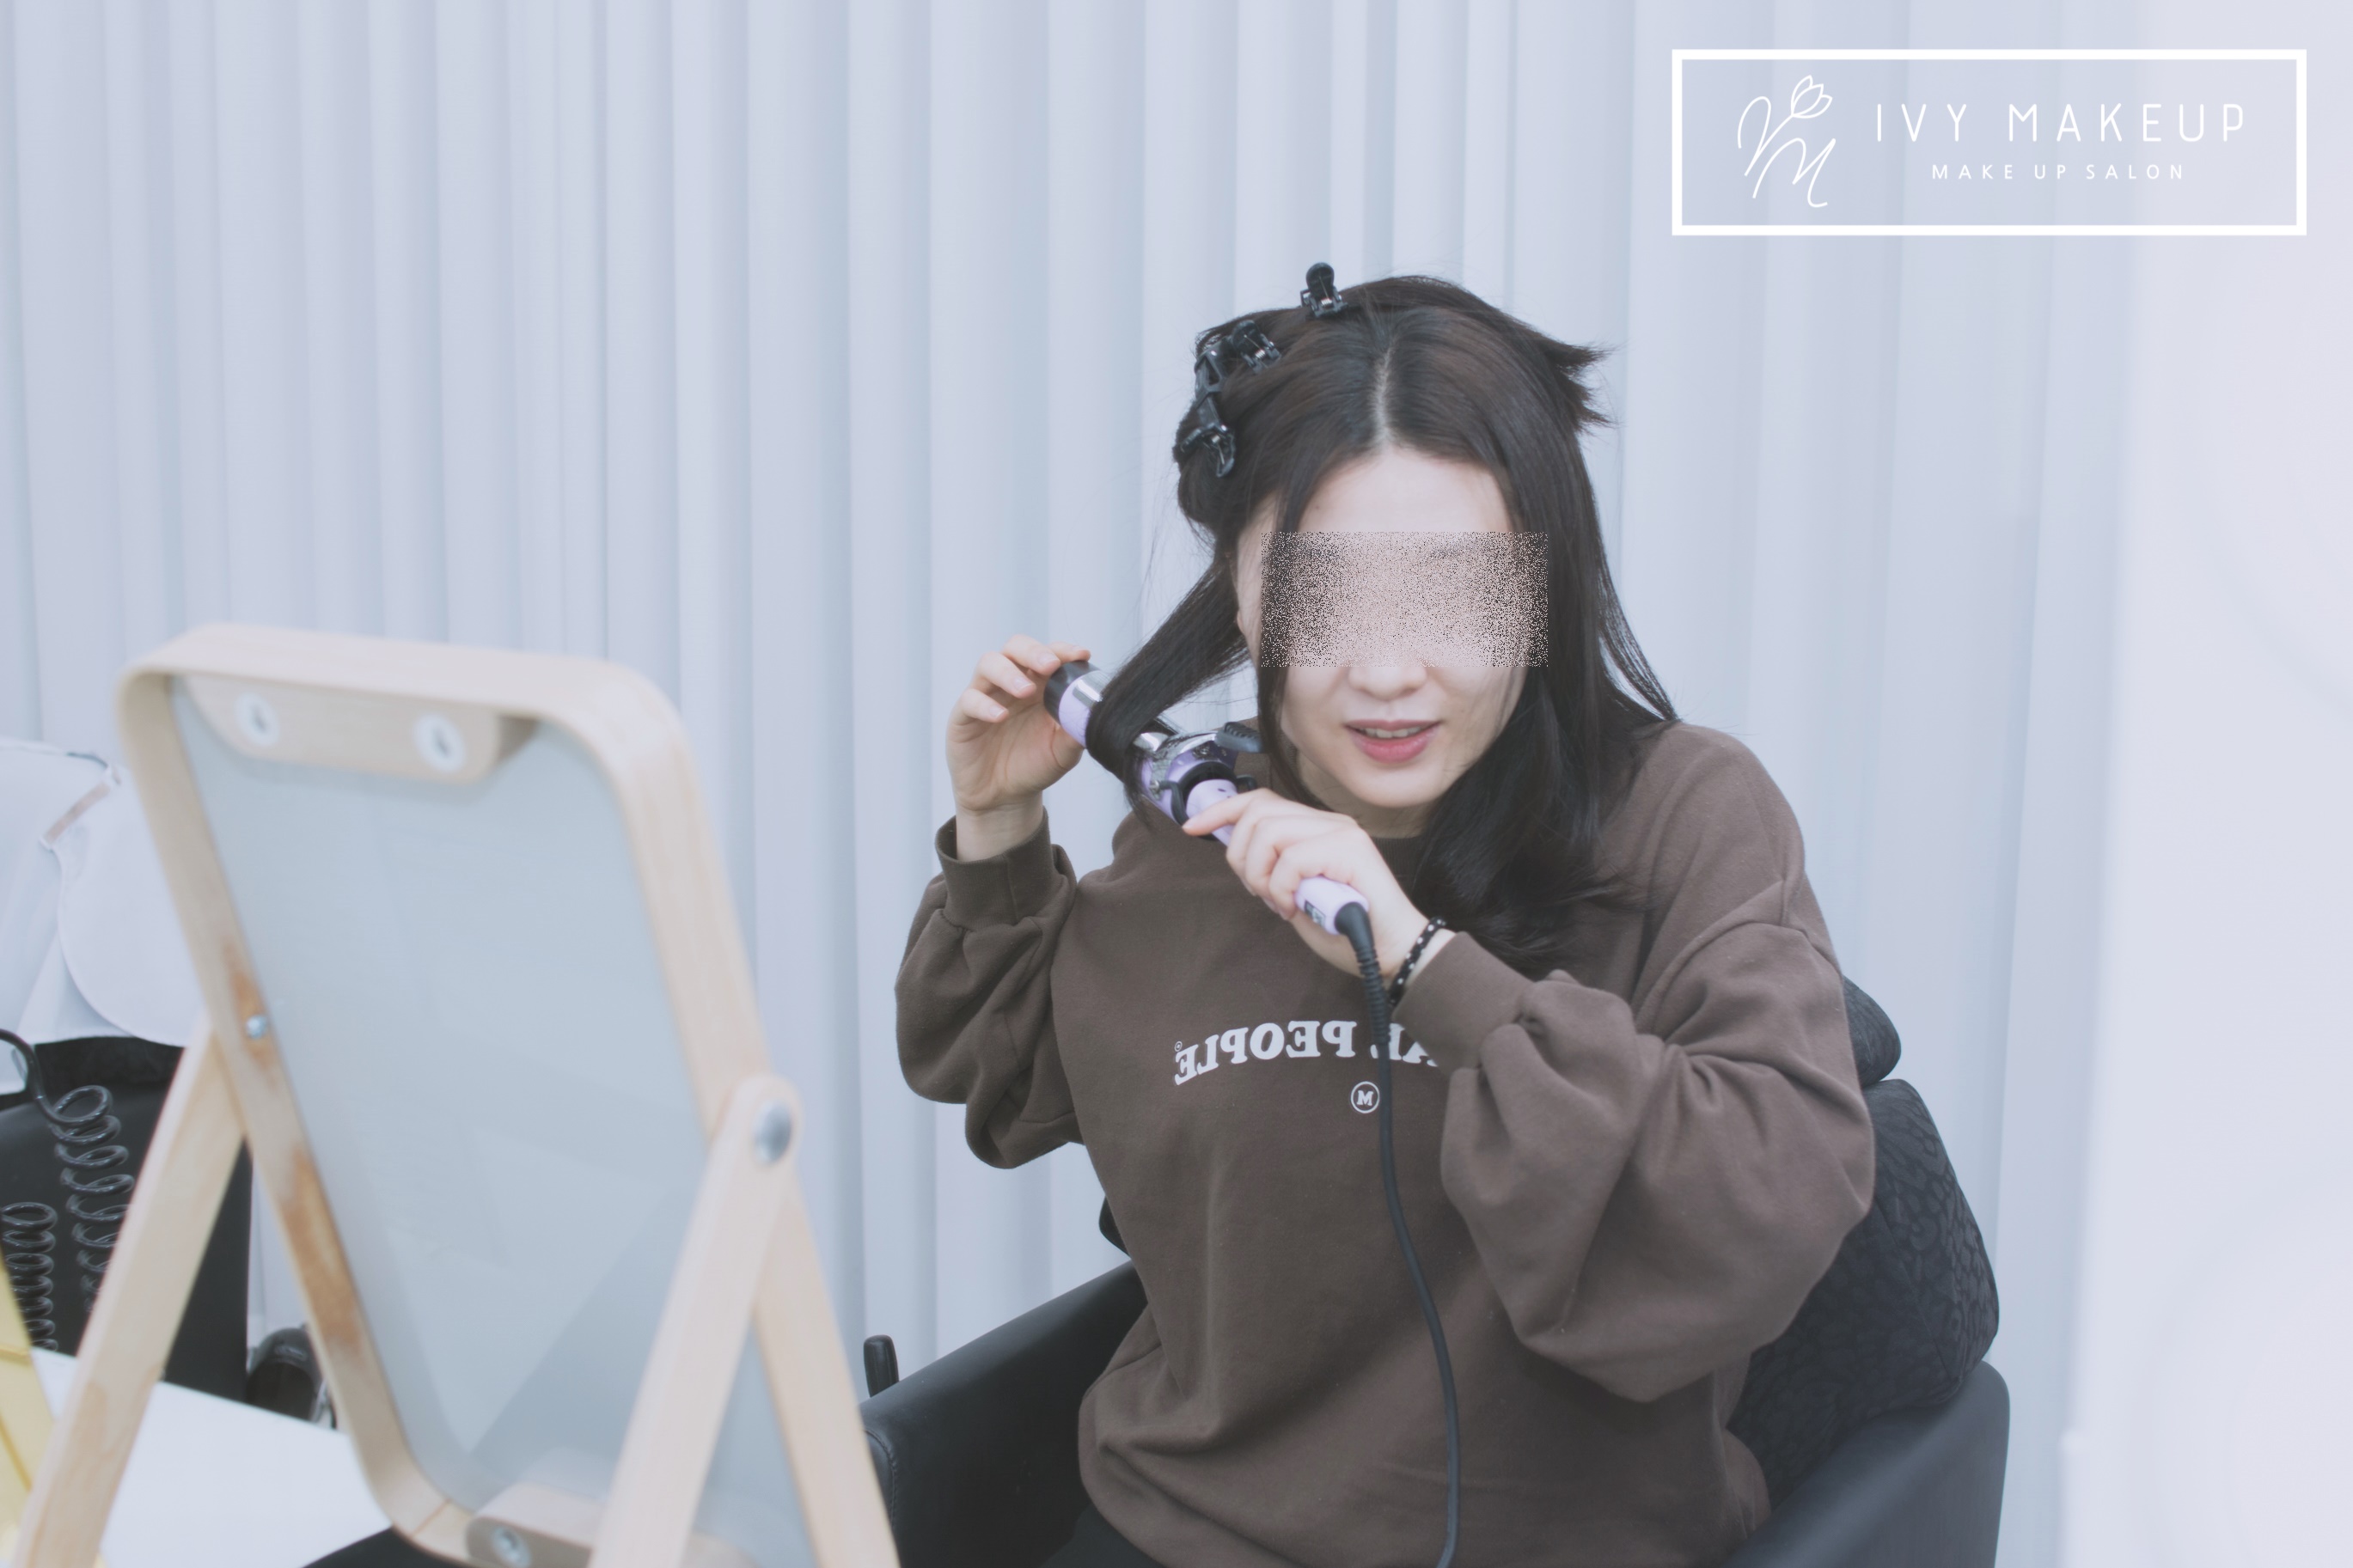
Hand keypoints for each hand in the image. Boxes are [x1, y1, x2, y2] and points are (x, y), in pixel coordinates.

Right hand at [948, 634, 1091, 859]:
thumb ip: (1076, 732)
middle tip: (1050, 666)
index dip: (1063, 650)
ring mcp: (986, 696)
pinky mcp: (963, 717)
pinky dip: (984, 705)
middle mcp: (1011, 684)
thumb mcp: (1063, 753)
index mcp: (1039, 685)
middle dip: (1033, 652)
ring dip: (1008, 673)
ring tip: (1025, 691)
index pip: (1048, 655)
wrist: (1004, 799)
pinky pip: (969, 700)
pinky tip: (1000, 717)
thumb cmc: (1033, 766)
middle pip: (1015, 648)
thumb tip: (1093, 712)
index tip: (1081, 656)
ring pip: (989, 664)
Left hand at [1182, 790, 1431, 980]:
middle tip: (1261, 893)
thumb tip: (1234, 847)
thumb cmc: (1345, 930)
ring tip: (1281, 904)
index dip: (1221, 810)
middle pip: (1257, 813)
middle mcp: (1329, 822)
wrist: (1391, 953)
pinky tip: (1296, 910)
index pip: (1260, 801)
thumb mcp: (1293, 894)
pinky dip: (1282, 889)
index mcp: (1316, 828)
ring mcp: (1341, 832)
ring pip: (1269, 832)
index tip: (1192, 828)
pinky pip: (1291, 860)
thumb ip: (1271, 867)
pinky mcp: (1350, 849)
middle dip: (1241, 857)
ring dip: (1262, 876)